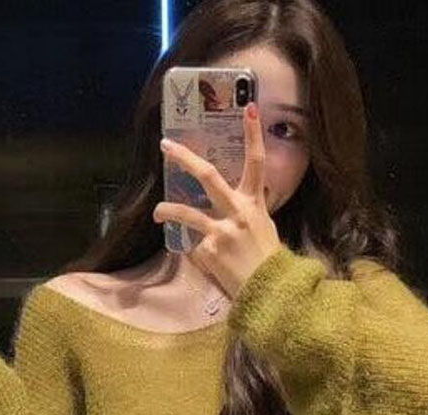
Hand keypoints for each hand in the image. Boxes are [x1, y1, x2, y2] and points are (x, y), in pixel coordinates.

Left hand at [152, 101, 282, 298]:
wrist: (269, 294)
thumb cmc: (268, 264)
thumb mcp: (264, 231)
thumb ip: (246, 215)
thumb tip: (225, 211)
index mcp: (255, 205)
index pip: (256, 162)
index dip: (253, 134)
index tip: (249, 107)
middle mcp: (238, 213)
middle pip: (208, 175)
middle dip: (184, 158)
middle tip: (165, 145)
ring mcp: (221, 232)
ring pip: (186, 213)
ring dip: (167, 209)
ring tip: (158, 212)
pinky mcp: (208, 252)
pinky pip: (194, 248)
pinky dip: (196, 254)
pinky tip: (209, 265)